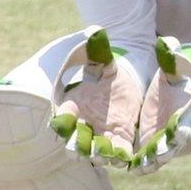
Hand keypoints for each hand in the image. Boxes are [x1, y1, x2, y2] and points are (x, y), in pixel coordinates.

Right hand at [49, 26, 143, 167]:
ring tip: (106, 155)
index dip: (61, 122)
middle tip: (83, 149)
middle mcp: (83, 125)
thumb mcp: (104, 62)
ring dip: (99, 155)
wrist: (126, 89)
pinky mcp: (120, 143)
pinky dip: (122, 158)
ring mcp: (101, 137)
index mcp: (72, 106)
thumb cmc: (107, 75)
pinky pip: (119, 155)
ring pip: (95, 153)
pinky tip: (129, 158)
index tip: (63, 123)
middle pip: (74, 142)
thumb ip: (98, 51)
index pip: (61, 117)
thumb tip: (95, 31)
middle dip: (78, 146)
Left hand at [132, 37, 190, 174]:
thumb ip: (171, 58)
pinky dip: (140, 163)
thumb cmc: (181, 78)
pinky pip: (146, 155)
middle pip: (172, 144)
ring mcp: (164, 138)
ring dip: (149, 162)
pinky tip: (129, 168)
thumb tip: (166, 42)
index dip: (182, 130)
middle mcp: (177, 129)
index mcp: (186, 111)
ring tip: (138, 169)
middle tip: (154, 160)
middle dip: (163, 153)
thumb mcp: (176, 67)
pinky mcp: (151, 142)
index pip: (186, 122)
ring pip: (158, 154)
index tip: (176, 135)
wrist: (182, 90)